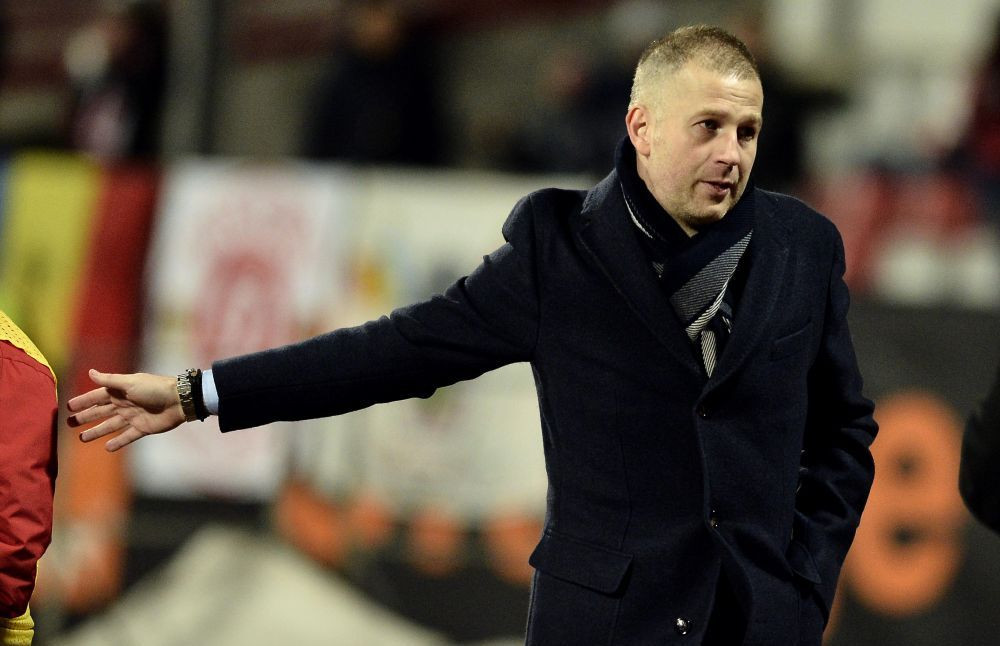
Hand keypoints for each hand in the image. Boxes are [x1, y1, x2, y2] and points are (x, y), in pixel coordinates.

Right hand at [67, 369, 187, 451]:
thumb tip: (90, 372)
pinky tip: (107, 448)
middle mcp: (125, 404)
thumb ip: (109, 380)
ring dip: (96, 431)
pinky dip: (118, 442)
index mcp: (120, 392)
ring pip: (110, 426)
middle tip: (69, 423)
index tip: (67, 406)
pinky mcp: (143, 428)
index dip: (83, 401)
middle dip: (85, 417)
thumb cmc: (154, 388)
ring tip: (82, 438)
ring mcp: (133, 417)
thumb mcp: (130, 382)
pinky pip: (127, 436)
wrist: (179, 400)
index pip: (96, 397)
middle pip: (100, 412)